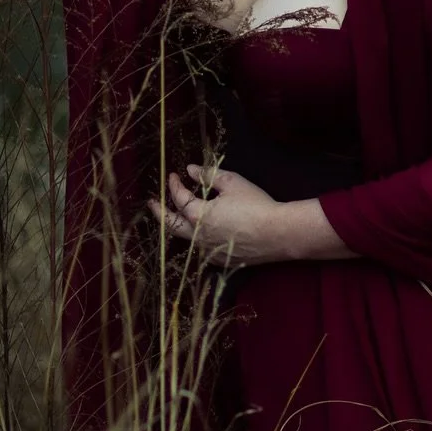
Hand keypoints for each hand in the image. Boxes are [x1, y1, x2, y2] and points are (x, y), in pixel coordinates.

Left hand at [148, 163, 292, 268]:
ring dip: (179, 225)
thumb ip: (209, 175)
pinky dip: (197, 237)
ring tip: (176, 216)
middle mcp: (199, 236)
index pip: (179, 199)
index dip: (174, 185)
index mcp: (199, 216)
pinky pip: (202, 248)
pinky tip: (202, 231)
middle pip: (171, 225)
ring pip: (186, 239)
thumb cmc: (256, 205)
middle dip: (159, 212)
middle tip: (152, 203)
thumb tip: (190, 170)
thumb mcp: (232, 182)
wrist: (279, 233)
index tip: (173, 175)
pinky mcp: (221, 260)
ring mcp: (209, 251)